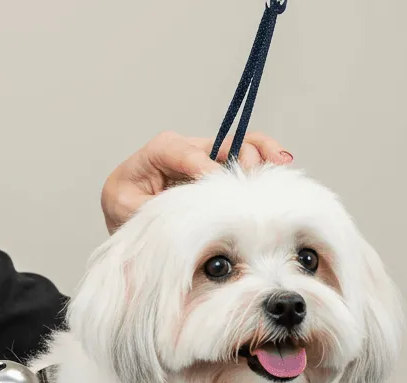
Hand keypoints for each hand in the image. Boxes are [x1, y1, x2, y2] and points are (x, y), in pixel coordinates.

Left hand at [100, 130, 291, 233]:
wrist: (130, 216)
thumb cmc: (125, 208)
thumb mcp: (126, 208)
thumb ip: (151, 206)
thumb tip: (182, 209)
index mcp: (158, 152)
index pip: (183, 152)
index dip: (203, 167)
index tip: (219, 186)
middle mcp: (186, 149)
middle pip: (220, 142)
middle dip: (243, 155)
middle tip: (257, 175)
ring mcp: (206, 157)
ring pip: (240, 146)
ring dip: (261, 154)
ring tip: (279, 166)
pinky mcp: (220, 169)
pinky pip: (247, 158)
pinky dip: (265, 159)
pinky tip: (281, 166)